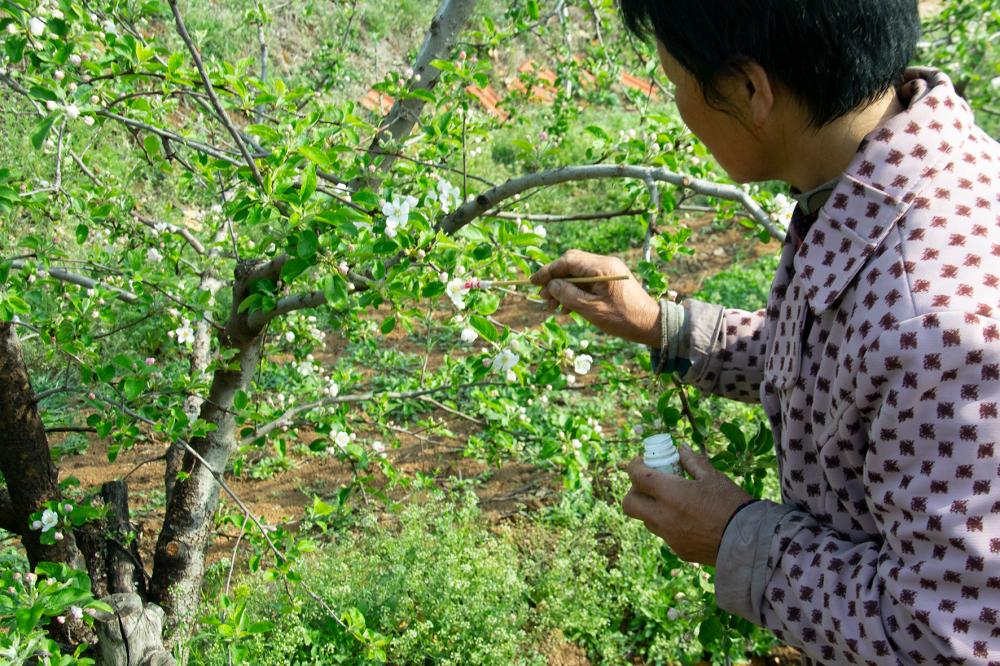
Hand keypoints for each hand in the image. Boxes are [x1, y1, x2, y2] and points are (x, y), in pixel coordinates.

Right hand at [530, 250, 659, 346]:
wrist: (651, 325)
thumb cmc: (623, 319)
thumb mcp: (591, 309)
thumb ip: (568, 295)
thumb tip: (551, 285)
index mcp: (602, 267)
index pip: (567, 261)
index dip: (548, 271)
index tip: (533, 282)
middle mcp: (605, 263)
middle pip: (571, 264)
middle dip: (555, 280)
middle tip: (543, 298)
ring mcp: (609, 270)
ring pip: (577, 273)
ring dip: (563, 288)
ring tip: (552, 306)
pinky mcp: (610, 279)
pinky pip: (587, 280)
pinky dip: (575, 291)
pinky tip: (567, 308)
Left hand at [622, 445, 750, 566]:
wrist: (750, 542)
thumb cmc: (732, 503)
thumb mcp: (713, 477)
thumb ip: (692, 462)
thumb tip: (680, 448)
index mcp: (671, 494)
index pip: (637, 477)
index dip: (634, 466)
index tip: (641, 462)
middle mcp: (664, 517)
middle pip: (629, 504)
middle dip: (634, 491)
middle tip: (649, 483)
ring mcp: (670, 536)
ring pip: (645, 520)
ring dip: (650, 508)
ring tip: (671, 500)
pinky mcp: (679, 550)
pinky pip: (664, 534)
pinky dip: (667, 523)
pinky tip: (687, 518)